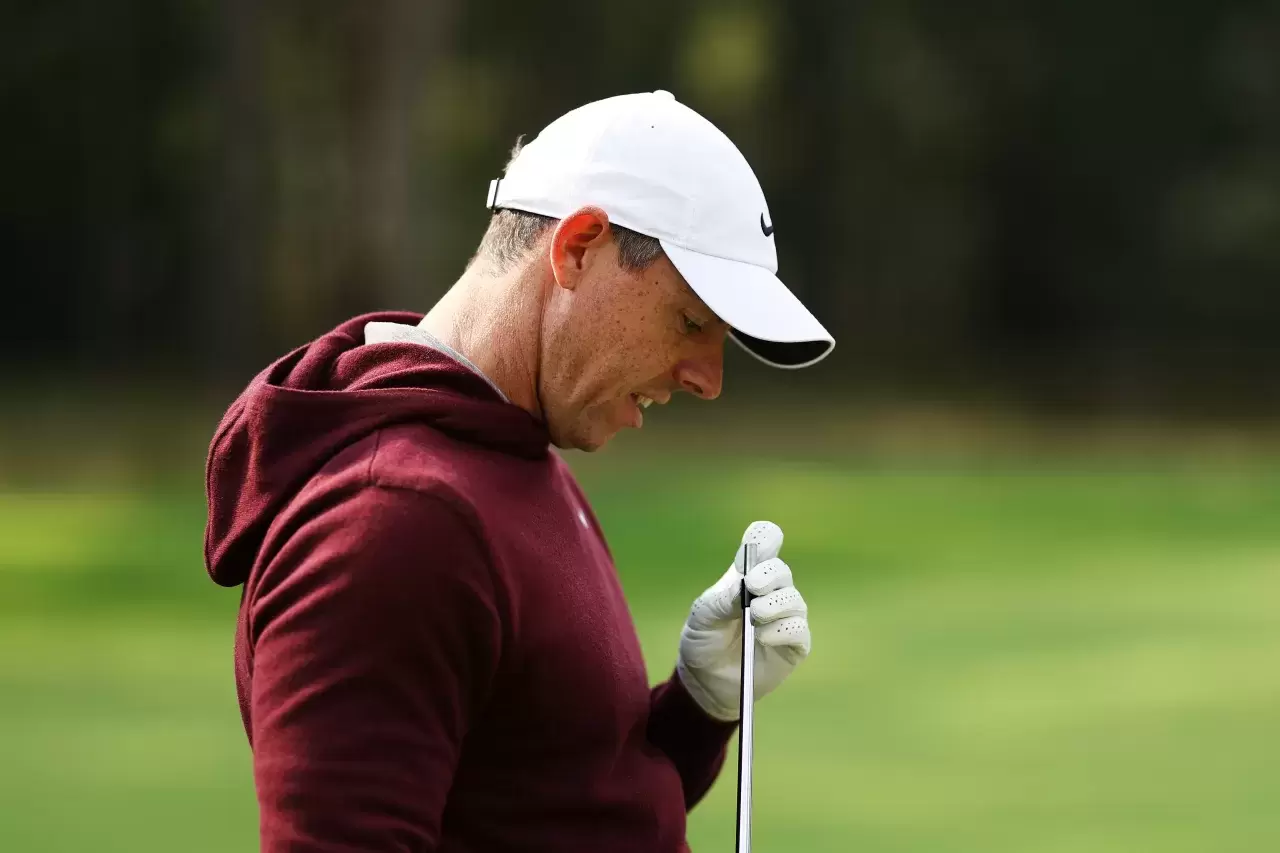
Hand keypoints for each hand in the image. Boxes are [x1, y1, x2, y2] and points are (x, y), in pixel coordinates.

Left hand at [676, 521, 810, 721]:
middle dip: (770, 575)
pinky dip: (783, 630)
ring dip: (776, 604)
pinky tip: (763, 637)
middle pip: (781, 571)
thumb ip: (723, 597)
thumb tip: (746, 584)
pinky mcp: (794, 645)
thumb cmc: (703, 640)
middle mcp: (771, 593)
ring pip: (794, 601)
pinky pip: (799, 631)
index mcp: (747, 576)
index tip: (765, 537)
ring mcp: (785, 618)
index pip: (765, 546)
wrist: (705, 680)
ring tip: (756, 615)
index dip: (766, 538)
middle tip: (752, 586)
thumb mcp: (703, 615)